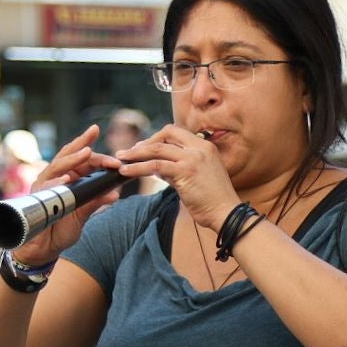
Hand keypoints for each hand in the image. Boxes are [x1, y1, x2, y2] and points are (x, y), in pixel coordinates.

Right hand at [8, 125, 121, 266]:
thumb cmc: (60, 229)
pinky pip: (45, 188)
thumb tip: (115, 193)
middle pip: (68, 155)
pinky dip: (56, 183)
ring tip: (86, 152)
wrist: (43, 250)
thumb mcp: (83, 214)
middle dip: (82, 144)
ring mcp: (43, 186)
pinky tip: (67, 180)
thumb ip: (96, 201)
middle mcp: (54, 178)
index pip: (83, 161)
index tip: (117, 159)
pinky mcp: (35, 199)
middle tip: (95, 134)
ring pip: (57, 166)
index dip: (99, 157)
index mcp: (67, 179)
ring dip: (72, 159)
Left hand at [113, 125, 238, 230]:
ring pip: (157, 149)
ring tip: (120, 160)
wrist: (227, 214)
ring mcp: (193, 158)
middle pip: (166, 134)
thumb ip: (180, 168)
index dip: (157, 138)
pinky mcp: (185, 172)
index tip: (143, 148)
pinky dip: (137, 168)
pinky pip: (155, 166)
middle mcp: (200, 148)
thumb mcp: (198, 177)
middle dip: (144, 143)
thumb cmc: (214, 200)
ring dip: (135, 154)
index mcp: (205, 146)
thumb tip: (158, 169)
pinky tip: (126, 171)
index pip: (176, 132)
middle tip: (127, 153)